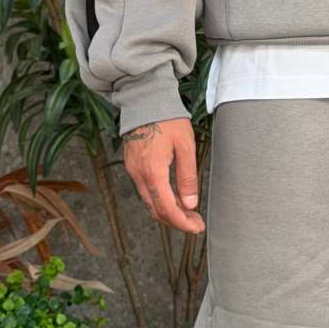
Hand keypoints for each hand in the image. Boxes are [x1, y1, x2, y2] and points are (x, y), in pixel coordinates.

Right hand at [121, 117, 204, 233]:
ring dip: (168, 212)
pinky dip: (159, 200)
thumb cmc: (166, 118)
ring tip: (188, 213)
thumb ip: (187, 177)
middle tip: (195, 223)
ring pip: (149, 202)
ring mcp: (133, 171)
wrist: (145, 100)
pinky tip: (173, 198)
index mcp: (153, 171)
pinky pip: (145, 191)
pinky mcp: (132, 166)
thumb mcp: (185, 146)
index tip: (196, 227)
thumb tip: (190, 203)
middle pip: (156, 210)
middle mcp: (139, 174)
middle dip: (177, 221)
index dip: (182, 222)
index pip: (167, 208)